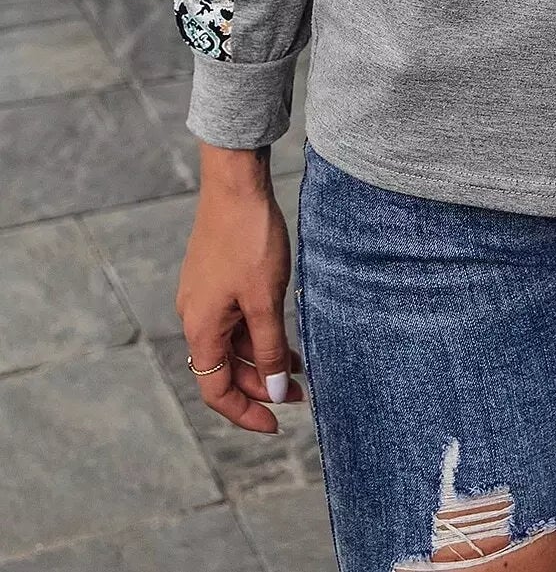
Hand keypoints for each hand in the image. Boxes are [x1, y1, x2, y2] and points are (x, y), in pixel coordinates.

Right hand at [175, 145, 306, 432]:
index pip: (216, 390)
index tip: (277, 424)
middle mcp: (196, 317)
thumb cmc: (249, 240)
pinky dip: (258, 333)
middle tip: (301, 394)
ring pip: (233, 344)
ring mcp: (205, 297)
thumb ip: (269, 349)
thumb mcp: (265, 301)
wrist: (235, 186)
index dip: (246, 412)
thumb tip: (276, 391)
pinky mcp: (216, 278)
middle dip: (260, 386)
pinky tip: (285, 333)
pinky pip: (235, 319)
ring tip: (302, 366)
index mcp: (201, 328)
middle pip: (225, 369)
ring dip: (262, 359)